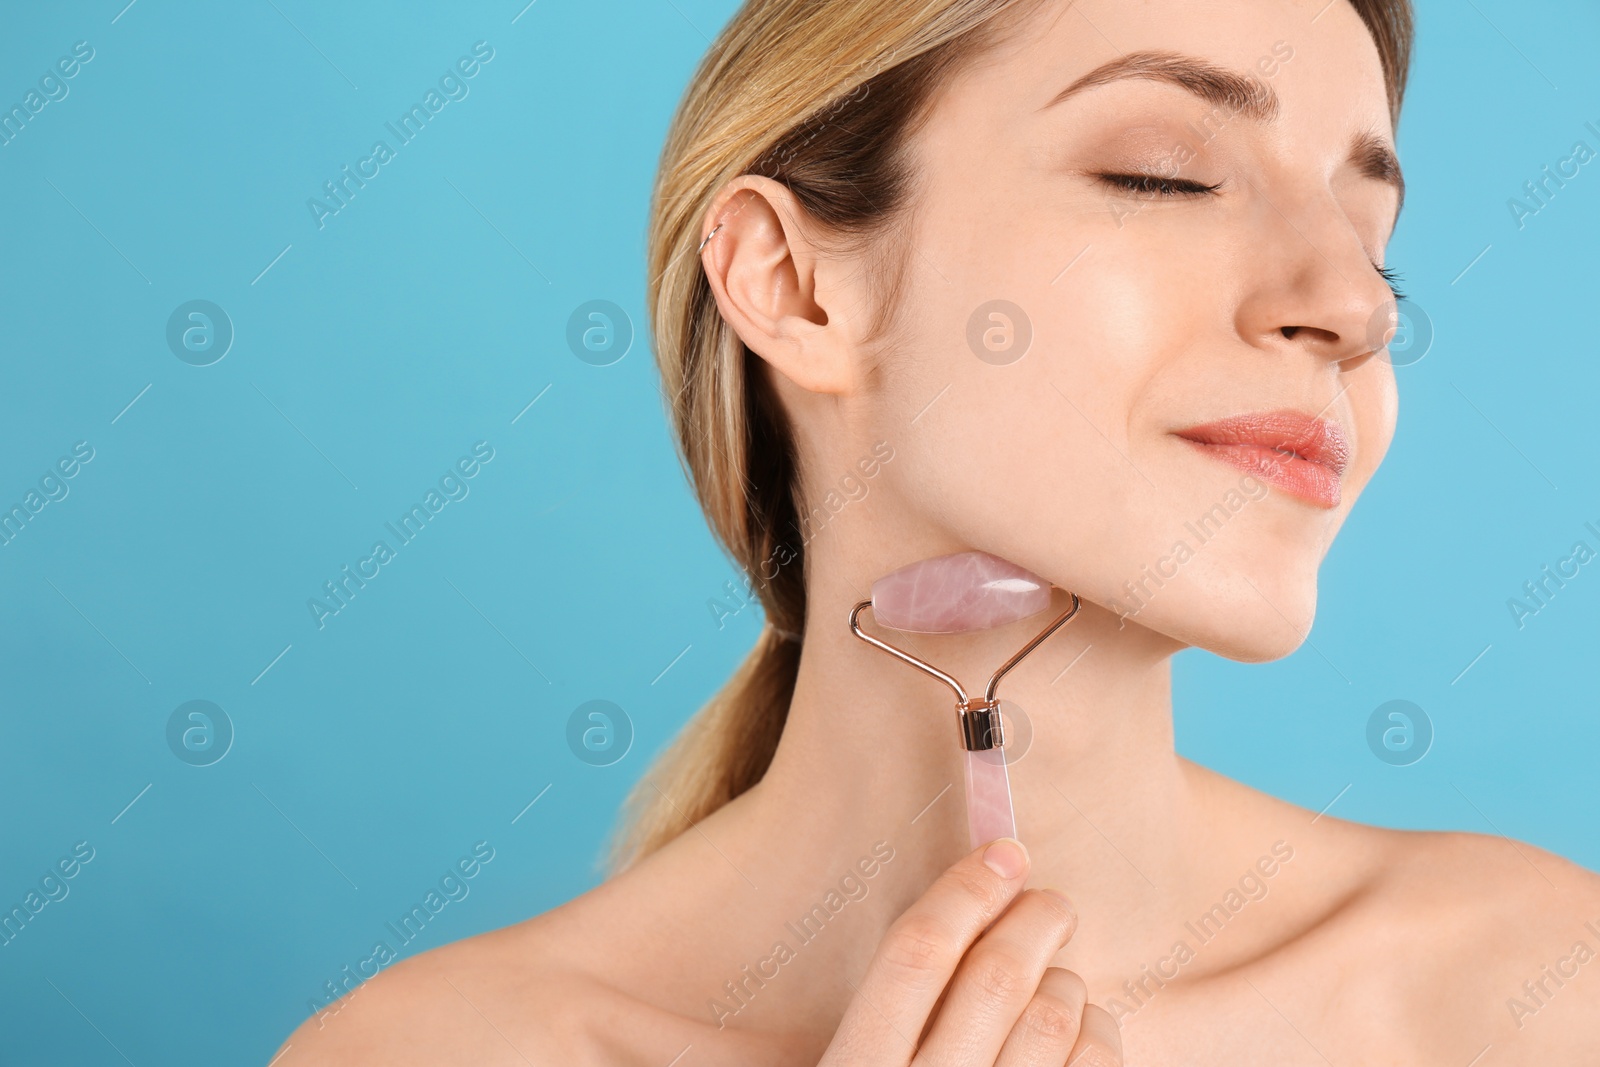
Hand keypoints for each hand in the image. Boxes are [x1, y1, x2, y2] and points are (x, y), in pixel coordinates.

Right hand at [819, 837, 1120, 1065]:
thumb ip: (883, 1028)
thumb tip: (955, 925)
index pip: (914, 955)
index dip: (965, 892)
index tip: (1003, 854)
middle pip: (997, 977)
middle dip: (1034, 920)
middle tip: (1050, 903)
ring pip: (1054, 1020)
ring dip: (1068, 983)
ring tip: (1061, 981)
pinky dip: (1103, 1040)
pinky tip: (1091, 1036)